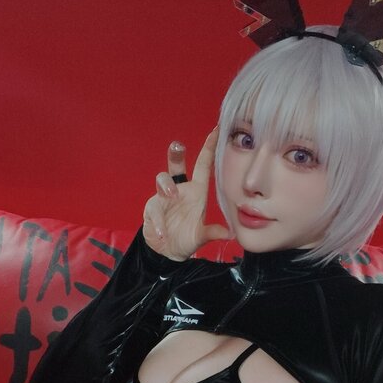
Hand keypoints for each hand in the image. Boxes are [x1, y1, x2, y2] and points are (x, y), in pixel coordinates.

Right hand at [142, 128, 231, 260]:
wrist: (168, 252)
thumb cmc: (187, 238)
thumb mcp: (202, 236)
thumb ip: (213, 232)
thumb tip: (230, 234)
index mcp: (196, 191)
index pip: (203, 165)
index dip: (209, 148)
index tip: (216, 131)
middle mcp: (179, 190)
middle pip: (176, 166)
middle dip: (176, 155)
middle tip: (178, 146)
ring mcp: (163, 197)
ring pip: (162, 181)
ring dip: (166, 186)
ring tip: (172, 196)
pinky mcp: (152, 209)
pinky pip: (154, 210)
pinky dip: (159, 221)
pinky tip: (163, 232)